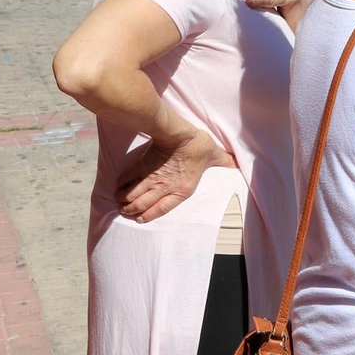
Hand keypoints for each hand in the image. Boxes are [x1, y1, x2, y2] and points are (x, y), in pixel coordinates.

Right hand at [116, 129, 234, 221]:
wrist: (179, 134)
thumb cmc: (198, 146)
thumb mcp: (215, 156)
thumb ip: (225, 162)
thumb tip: (237, 163)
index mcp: (182, 190)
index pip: (161, 209)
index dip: (148, 216)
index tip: (140, 219)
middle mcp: (164, 187)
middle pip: (141, 205)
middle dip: (132, 210)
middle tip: (127, 210)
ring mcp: (151, 178)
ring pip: (131, 196)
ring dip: (124, 201)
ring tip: (121, 202)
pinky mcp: (141, 167)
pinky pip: (126, 179)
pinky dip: (120, 185)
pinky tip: (118, 188)